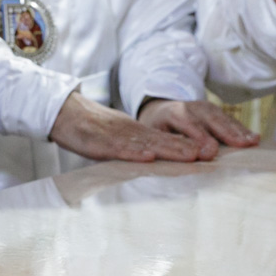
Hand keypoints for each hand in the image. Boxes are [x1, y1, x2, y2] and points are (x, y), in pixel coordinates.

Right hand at [48, 91, 205, 163]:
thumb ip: (137, 148)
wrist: (62, 111)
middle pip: (162, 140)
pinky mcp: (96, 142)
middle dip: (187, 147)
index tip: (213, 154)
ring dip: (168, 149)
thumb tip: (158, 163)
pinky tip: (148, 157)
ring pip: (145, 143)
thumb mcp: (118, 137)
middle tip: (212, 154)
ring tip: (191, 155)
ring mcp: (114, 136)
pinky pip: (117, 148)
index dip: (189, 145)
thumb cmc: (90, 129)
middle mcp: (130, 132)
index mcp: (136, 132)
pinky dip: (133, 153)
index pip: (166, 139)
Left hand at [137, 98, 258, 159]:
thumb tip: (181, 159)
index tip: (209, 152)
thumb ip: (167, 144)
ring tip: (251, 142)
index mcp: (172, 113)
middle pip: (209, 119)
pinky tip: (254, 138)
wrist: (160, 110)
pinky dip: (242, 129)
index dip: (198, 136)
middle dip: (225, 132)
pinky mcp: (215, 111)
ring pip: (222, 118)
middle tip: (240, 145)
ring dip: (238, 130)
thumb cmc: (158, 129)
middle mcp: (190, 107)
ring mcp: (204, 108)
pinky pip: (230, 120)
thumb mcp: (155, 135)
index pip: (187, 123)